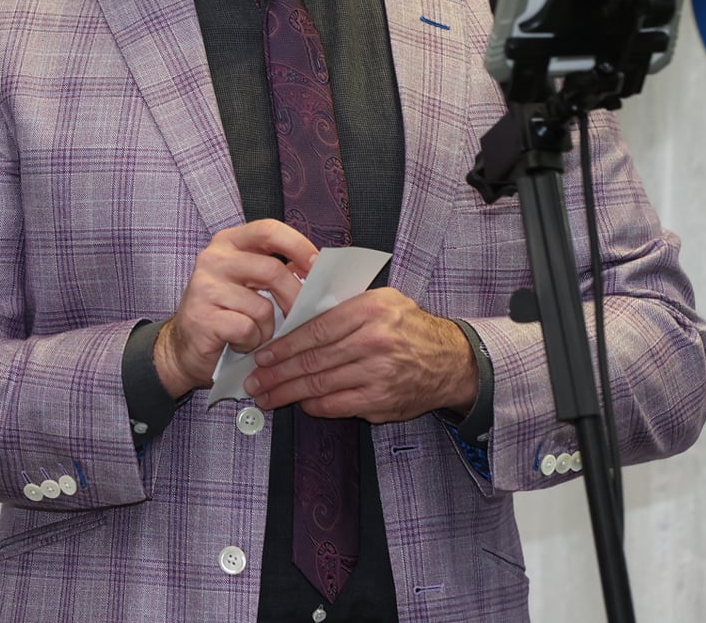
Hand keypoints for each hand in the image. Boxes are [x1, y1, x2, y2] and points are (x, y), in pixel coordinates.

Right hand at [153, 219, 318, 398]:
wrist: (184, 348)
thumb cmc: (226, 314)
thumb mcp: (250, 284)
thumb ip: (277, 271)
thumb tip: (317, 271)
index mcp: (229, 242)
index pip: (268, 229)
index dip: (298, 245)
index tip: (317, 265)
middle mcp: (214, 258)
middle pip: (272, 270)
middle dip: (293, 297)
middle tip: (299, 316)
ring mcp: (204, 287)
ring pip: (262, 307)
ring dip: (268, 329)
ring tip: (255, 334)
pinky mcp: (202, 317)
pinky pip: (247, 329)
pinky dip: (251, 342)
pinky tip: (239, 344)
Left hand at [241, 289, 475, 423]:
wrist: (451, 361)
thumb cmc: (410, 327)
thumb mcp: (382, 300)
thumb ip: (344, 307)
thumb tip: (298, 315)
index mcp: (370, 310)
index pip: (315, 329)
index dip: (284, 345)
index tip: (263, 355)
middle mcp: (373, 341)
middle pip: (312, 360)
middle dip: (277, 373)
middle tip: (254, 381)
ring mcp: (377, 374)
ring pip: (320, 385)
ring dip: (287, 393)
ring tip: (266, 396)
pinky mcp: (381, 400)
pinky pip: (338, 405)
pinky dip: (315, 406)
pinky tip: (300, 403)